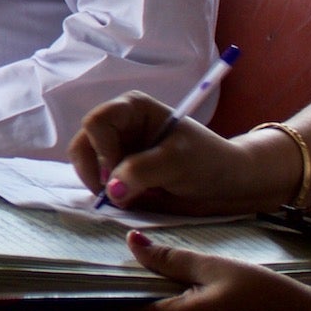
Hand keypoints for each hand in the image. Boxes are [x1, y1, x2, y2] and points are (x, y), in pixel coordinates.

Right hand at [69, 91, 301, 215]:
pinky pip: (99, 184)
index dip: (101, 150)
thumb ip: (141, 171)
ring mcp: (118, 150)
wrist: (228, 184)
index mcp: (132, 109)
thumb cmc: (207, 161)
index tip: (119, 174)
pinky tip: (130, 201)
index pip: (96, 123)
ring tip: (128, 198)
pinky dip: (107, 196)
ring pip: (87, 166)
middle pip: (83, 143)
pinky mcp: (121, 174)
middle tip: (116, 194)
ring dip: (100, 186)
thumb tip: (111, 191)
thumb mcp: (176, 162)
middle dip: (95, 171)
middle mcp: (120, 126)